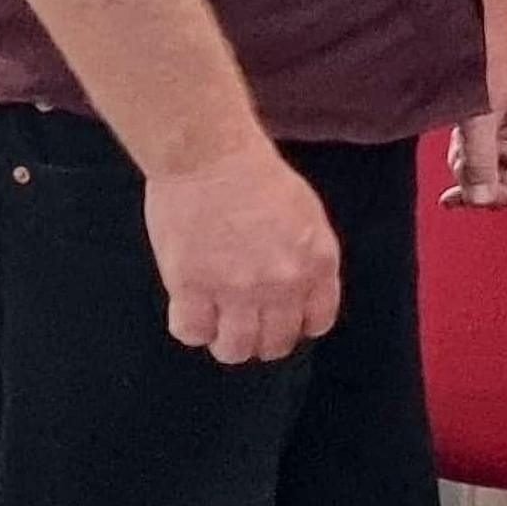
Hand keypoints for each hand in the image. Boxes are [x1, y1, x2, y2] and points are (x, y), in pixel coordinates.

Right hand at [143, 138, 341, 363]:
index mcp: (317, 264)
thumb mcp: (306, 218)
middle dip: (261, 339)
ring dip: (226, 341)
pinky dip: (191, 327)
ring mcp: (237, 290)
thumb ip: (307, 257)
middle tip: (245, 324)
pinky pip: (191, 332)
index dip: (296, 324)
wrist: (212, 156)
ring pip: (235, 349)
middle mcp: (283, 284)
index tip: (281, 319)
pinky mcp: (192, 287)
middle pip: (275, 343)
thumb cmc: (258, 176)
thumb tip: (299, 289)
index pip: (317, 321)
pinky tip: (190, 309)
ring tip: (217, 323)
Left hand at [444, 42, 506, 208]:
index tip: (462, 192)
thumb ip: (480, 161)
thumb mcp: (480, 117)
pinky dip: (466, 153)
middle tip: (460, 156)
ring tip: (460, 138)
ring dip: (468, 163)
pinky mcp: (501, 134)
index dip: (491, 194)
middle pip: (506, 185)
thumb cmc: (488, 63)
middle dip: (477, 176)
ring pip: (491, 175)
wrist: (477, 31)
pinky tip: (460, 136)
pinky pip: (483, 159)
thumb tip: (480, 200)